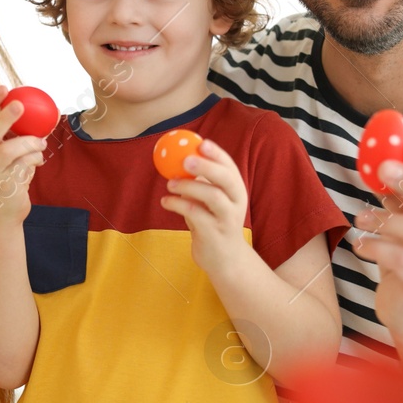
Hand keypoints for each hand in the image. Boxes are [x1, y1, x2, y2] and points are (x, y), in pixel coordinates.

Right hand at [0, 85, 46, 228]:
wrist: (1, 215)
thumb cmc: (6, 179)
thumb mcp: (4, 157)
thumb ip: (14, 138)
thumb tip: (41, 115)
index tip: (4, 87)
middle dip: (6, 117)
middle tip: (21, 105)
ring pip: (10, 150)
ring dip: (30, 143)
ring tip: (41, 142)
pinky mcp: (3, 186)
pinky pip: (23, 165)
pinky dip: (35, 159)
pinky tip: (38, 161)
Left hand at [159, 139, 249, 279]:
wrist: (225, 260)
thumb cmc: (213, 223)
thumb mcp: (210, 201)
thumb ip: (200, 182)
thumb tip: (176, 157)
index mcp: (236, 190)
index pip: (230, 167)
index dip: (217, 154)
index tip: (200, 143)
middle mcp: (236, 202)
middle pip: (226, 179)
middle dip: (206, 166)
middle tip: (185, 160)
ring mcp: (227, 219)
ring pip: (212, 196)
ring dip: (189, 186)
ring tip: (170, 183)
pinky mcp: (214, 234)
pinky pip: (196, 215)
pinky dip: (178, 205)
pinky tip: (166, 202)